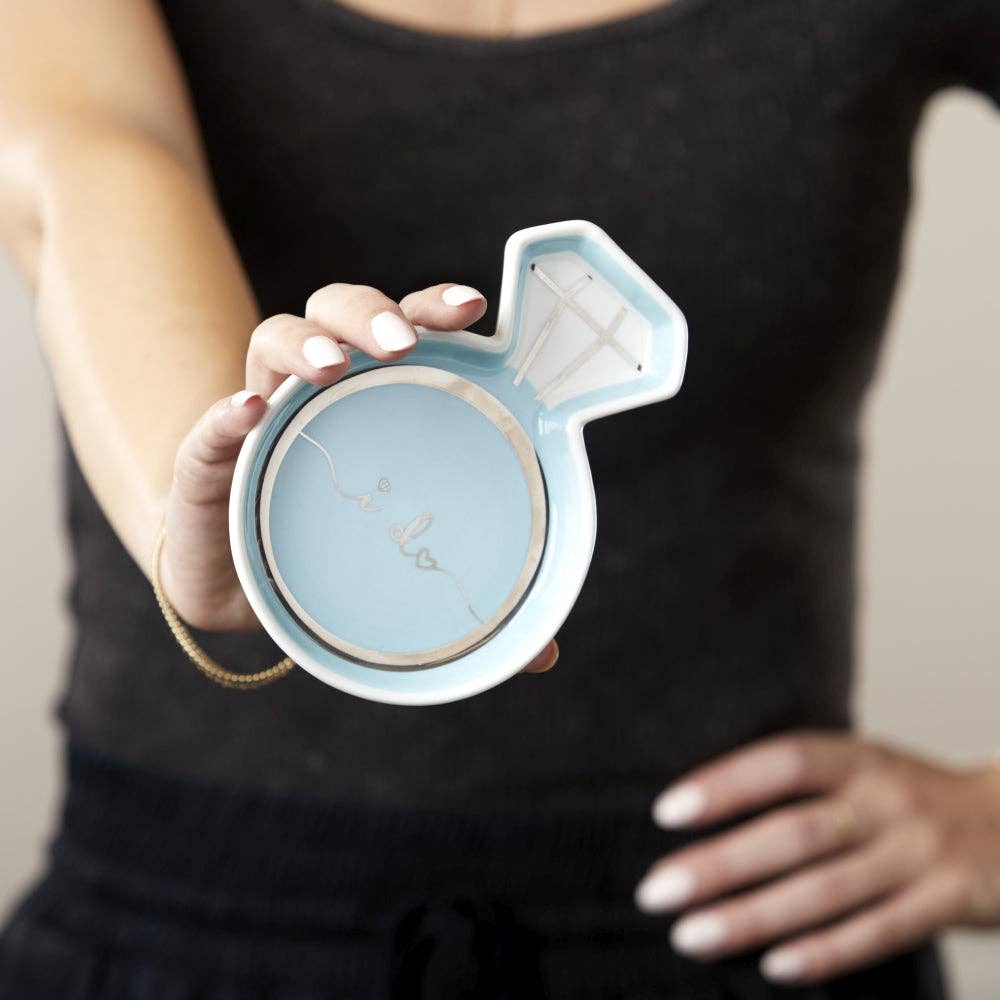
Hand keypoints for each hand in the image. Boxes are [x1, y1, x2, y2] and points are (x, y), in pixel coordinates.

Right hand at [160, 279, 559, 672]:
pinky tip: (248, 412)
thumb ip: (468, 598)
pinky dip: (224, 414)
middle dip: (370, 314)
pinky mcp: (208, 460)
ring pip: (273, 340)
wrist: (236, 585)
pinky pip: (208, 426)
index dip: (433, 306)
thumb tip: (546, 655)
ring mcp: (258, 416)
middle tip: (404, 346)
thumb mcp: (400, 565)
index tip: (474, 309)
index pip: (403, 329)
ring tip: (334, 369)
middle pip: (337, 312)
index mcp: (370, 397)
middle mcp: (314, 388)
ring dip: (304, 344)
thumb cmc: (327, 551)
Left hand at [634, 730, 999, 984]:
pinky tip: (773, 967)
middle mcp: (886, 802)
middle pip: (794, 834)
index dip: (725, 783)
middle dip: (719, 864)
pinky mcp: (950, 902)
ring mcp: (920, 854)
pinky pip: (880, 933)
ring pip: (826, 891)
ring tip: (691, 936)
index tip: (667, 811)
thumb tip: (707, 819)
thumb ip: (803, 788)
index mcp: (859, 759)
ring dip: (753, 917)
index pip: (784, 763)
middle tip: (657, 890)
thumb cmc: (912, 800)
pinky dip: (825, 952)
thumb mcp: (865, 770)